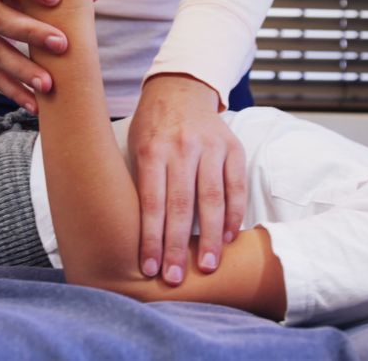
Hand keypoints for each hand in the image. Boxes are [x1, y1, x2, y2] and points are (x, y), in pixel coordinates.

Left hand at [129, 74, 247, 285]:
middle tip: (176, 278)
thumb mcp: (134, 147)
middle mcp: (182, 147)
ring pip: (213, 199)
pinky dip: (234, 215)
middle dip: (177, 246)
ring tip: (207, 266)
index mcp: (152, 149)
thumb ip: (140, 184)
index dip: (151, 238)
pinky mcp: (233, 147)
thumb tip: (130, 235)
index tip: (149, 268)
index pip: (152, 202)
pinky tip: (229, 238)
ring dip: (211, 237)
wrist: (180, 90)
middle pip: (182, 205)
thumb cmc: (151, 128)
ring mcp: (210, 146)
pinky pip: (236, 186)